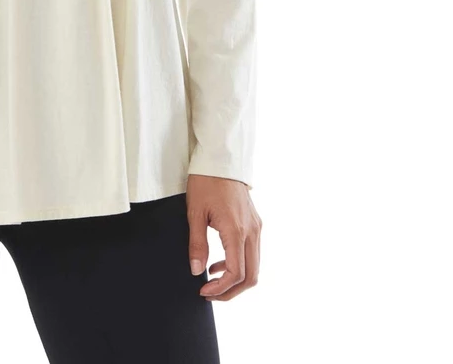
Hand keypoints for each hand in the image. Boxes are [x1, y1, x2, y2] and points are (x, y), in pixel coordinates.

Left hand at [186, 173, 261, 300]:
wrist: (221, 159)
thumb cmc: (206, 181)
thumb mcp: (195, 212)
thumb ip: (197, 244)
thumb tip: (196, 271)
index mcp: (236, 230)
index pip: (236, 273)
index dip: (221, 289)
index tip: (204, 291)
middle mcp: (252, 231)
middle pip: (251, 277)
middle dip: (231, 292)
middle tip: (209, 293)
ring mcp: (256, 227)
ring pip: (254, 267)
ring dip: (236, 280)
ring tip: (212, 279)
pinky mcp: (255, 223)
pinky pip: (253, 253)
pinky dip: (240, 264)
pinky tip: (219, 262)